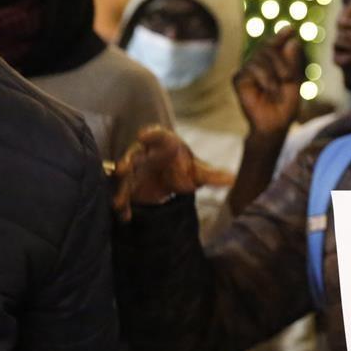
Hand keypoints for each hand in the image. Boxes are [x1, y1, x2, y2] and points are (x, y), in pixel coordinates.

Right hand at [111, 126, 234, 221]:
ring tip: (118, 203)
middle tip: (123, 168)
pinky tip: (125, 217)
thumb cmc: (182, 166)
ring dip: (121, 189)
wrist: (167, 177)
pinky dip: (123, 205)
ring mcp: (133, 170)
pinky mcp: (128, 185)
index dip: (150, 134)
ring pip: (124, 178)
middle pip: (133, 156)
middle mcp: (144, 153)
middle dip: (127, 162)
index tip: (143, 134)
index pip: (157, 135)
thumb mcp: (197, 171)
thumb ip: (212, 175)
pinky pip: (123, 194)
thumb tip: (233, 179)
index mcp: (163, 143)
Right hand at [234, 27, 302, 135]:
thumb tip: (293, 40)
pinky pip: (250, 69)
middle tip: (289, 78)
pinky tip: (269, 90)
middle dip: (281, 62)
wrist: (275, 125)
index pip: (275, 44)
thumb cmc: (285, 105)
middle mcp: (258, 63)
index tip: (291, 29)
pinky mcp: (238, 79)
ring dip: (273, 73)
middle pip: (267, 48)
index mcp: (273, 62)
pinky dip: (264, 79)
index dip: (281, 35)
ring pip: (259, 58)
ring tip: (278, 89)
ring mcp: (247, 70)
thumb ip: (292, 62)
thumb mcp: (293, 81)